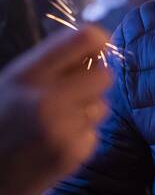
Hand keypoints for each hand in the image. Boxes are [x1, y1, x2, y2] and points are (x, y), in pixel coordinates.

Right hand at [0, 27, 112, 194]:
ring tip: (56, 122)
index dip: (96, 41)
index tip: (96, 48)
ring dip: (86, 111)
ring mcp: (63, 128)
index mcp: (27, 74)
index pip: (84, 40)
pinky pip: (93, 134)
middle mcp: (48, 98)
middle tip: (76, 90)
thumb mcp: (11, 84)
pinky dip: (79, 138)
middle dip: (94, 81)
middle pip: (105, 75)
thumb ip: (48, 64)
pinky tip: (53, 144)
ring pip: (101, 106)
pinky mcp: (73, 154)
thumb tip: (96, 43)